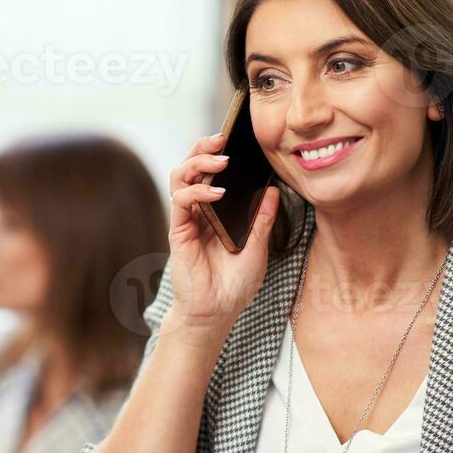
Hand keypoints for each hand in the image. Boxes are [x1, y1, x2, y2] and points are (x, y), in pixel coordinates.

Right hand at [165, 133, 281, 329]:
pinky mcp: (178, 232)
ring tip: (220, 161)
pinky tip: (216, 194)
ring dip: (197, 163)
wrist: (216, 313)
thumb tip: (273, 190)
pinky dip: (197, 192)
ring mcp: (187, 220)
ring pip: (180, 178)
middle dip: (203, 148)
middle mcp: (198, 212)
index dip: (218, 153)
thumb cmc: (234, 285)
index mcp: (216, 212)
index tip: (236, 140)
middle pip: (191, 167)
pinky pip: (181, 202)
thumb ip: (262, 220)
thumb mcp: (258, 248)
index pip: (211, 173)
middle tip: (221, 138)